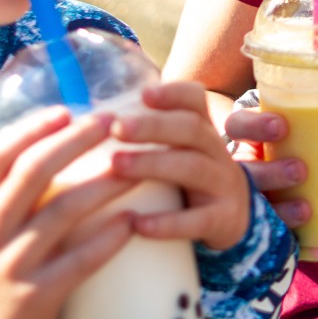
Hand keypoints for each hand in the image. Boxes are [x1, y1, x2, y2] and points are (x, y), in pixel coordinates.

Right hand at [0, 107, 138, 318]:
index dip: (31, 129)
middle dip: (75, 142)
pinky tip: (132, 221)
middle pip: (31, 173)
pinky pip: (78, 261)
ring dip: (103, 184)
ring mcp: (11, 265)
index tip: (67, 111)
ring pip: (61, 212)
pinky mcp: (36, 296)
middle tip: (111, 124)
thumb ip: (8, 191)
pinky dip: (107, 239)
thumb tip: (51, 136)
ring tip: (136, 167)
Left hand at [108, 80, 254, 251]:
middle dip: (154, 126)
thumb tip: (84, 123)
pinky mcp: (222, 219)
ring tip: (117, 165)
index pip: (195, 100)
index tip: (143, 94)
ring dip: (154, 164)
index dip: (172, 94)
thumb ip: (146, 132)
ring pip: (193, 168)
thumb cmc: (187, 177)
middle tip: (117, 128)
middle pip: (191, 129)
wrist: (233, 216)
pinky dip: (168, 222)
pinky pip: (197, 220)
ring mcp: (222, 184)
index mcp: (201, 129)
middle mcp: (215, 151)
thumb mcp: (178, 149)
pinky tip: (137, 224)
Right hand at [222, 97, 309, 230]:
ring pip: (252, 203)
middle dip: (270, 172)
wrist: (297, 178)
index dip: (254, 126)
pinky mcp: (259, 220)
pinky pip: (265, 229)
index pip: (238, 126)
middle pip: (243, 170)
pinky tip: (302, 230)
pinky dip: (283, 229)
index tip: (282, 127)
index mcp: (248, 138)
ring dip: (278, 205)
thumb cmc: (301, 141)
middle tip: (300, 171)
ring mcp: (247, 196)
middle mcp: (241, 167)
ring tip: (305, 208)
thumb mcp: (302, 125)